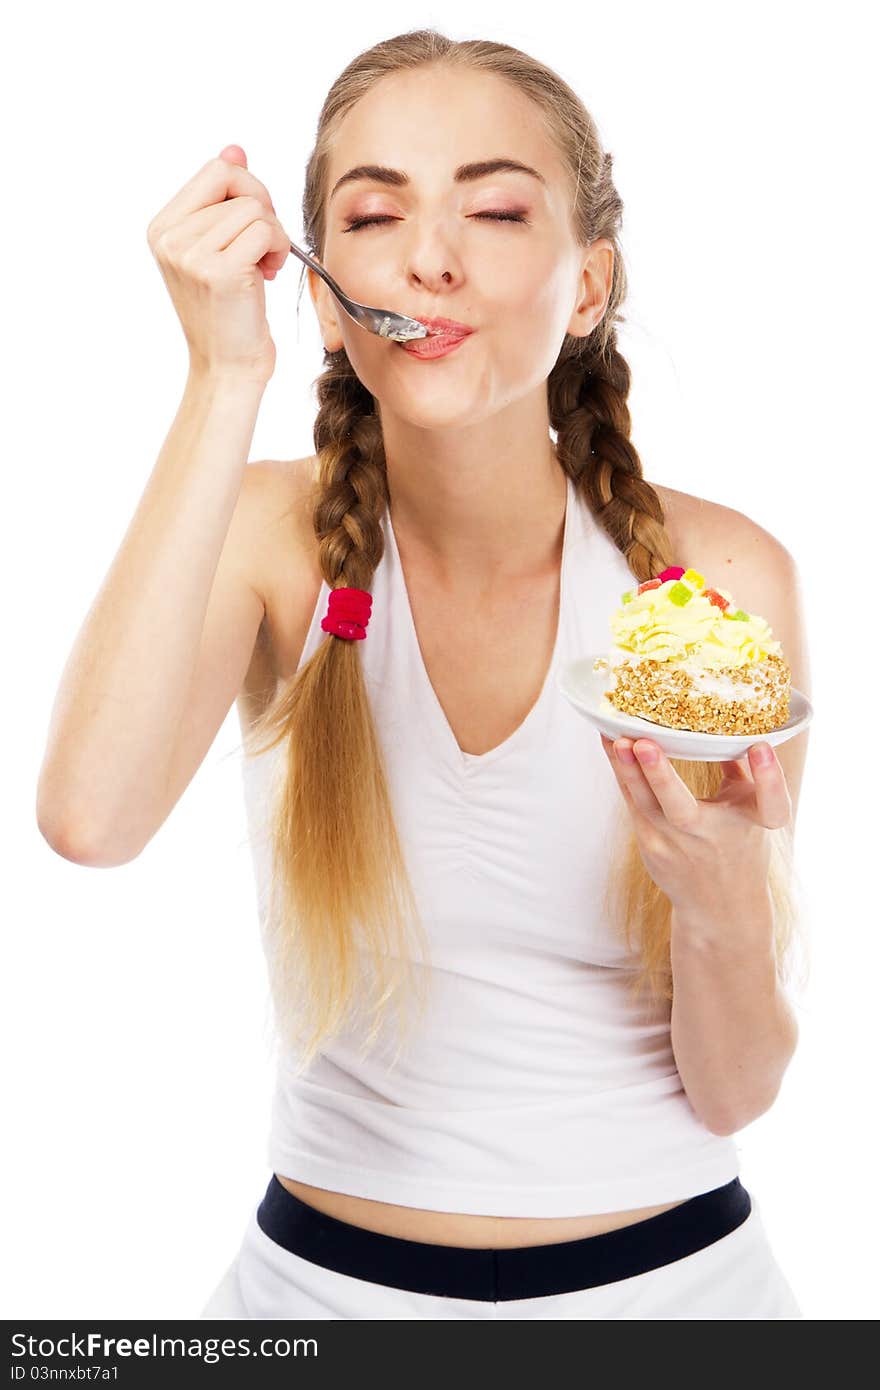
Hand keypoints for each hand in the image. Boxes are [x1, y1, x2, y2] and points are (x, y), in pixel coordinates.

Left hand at [599, 734, 791, 917]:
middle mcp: (712, 838)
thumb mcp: (752, 810)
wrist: (721, 907)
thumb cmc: (740, 846)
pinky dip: (621, 773)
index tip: (762, 748)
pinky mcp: (649, 845)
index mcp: (753, 823)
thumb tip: (727, 721)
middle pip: (683, 810)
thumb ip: (739, 768)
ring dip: (625, 769)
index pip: (771, 804)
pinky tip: (609, 744)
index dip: (769, 777)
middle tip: (642, 744)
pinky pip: (632, 802)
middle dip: (660, 776)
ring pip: (643, 803)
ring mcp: (675, 846)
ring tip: (612, 736)